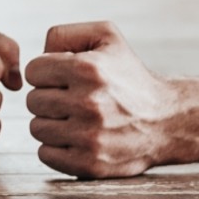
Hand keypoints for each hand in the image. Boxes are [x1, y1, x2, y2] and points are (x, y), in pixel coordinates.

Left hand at [25, 21, 177, 178]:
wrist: (164, 119)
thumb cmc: (129, 75)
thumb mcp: (106, 36)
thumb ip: (64, 34)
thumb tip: (36, 56)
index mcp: (88, 68)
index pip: (33, 71)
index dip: (46, 71)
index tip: (63, 76)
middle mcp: (88, 103)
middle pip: (33, 100)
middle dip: (48, 96)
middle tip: (70, 97)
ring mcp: (88, 137)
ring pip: (37, 128)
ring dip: (51, 122)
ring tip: (74, 117)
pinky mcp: (89, 164)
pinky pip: (45, 154)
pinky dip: (55, 146)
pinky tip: (75, 136)